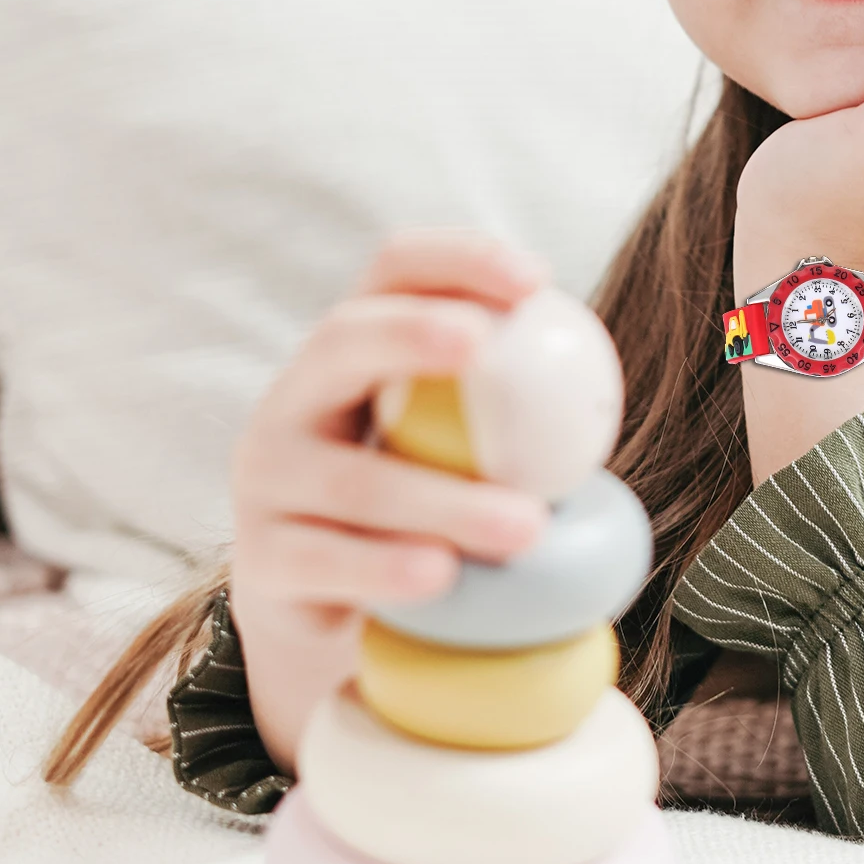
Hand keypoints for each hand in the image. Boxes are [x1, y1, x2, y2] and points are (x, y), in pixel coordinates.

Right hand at [229, 229, 552, 771]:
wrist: (325, 606)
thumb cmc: (421, 498)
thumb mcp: (454, 438)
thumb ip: (508, 405)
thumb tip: (603, 389)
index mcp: (353, 347)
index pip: (396, 269)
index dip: (461, 257)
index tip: (538, 280)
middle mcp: (297, 396)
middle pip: (344, 338)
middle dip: (411, 332)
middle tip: (483, 342)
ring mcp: (268, 476)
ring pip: (353, 477)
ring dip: (444, 498)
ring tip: (526, 526)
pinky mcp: (260, 559)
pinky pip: (325, 560)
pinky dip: (388, 567)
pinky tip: (444, 577)